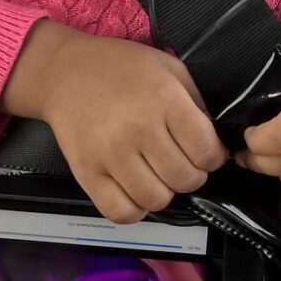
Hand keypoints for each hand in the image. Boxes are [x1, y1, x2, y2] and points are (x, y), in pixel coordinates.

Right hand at [3, 22, 226, 223]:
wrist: (65, 72)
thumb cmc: (122, 67)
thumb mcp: (169, 68)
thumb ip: (196, 104)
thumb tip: (215, 144)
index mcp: (164, 100)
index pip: (207, 152)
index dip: (213, 156)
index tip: (205, 151)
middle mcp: (138, 129)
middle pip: (185, 180)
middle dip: (192, 175)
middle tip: (180, 161)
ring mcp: (110, 154)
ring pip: (157, 200)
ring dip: (164, 192)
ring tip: (157, 173)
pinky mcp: (86, 173)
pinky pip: (121, 212)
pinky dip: (135, 209)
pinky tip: (135, 189)